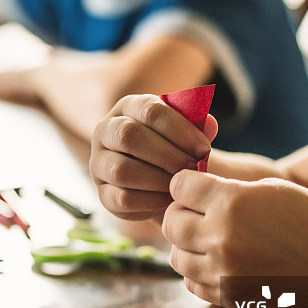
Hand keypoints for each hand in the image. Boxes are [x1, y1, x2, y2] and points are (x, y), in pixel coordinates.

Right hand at [90, 94, 215, 220]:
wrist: (161, 178)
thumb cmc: (175, 147)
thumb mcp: (186, 132)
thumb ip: (199, 126)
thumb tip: (209, 124)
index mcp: (127, 107)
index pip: (150, 110)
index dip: (179, 129)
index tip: (204, 149)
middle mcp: (105, 131)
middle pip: (129, 136)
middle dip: (167, 154)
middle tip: (193, 168)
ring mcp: (99, 163)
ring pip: (122, 170)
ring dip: (158, 179)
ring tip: (181, 185)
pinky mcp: (102, 193)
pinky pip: (122, 198)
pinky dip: (150, 200)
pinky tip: (170, 200)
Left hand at [163, 171, 307, 306]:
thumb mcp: (270, 190)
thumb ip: (225, 189)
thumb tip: (188, 189)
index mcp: (232, 202)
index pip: (179, 186)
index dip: (185, 184)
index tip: (195, 188)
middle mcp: (222, 237)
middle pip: (171, 223)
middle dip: (180, 215)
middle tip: (197, 214)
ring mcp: (224, 272)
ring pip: (176, 257)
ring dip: (186, 246)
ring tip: (209, 240)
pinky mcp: (230, 298)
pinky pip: (192, 283)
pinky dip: (198, 272)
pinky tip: (219, 262)